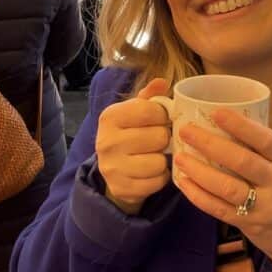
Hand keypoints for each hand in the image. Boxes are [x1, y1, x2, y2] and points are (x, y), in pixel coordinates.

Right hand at [95, 77, 170, 213]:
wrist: (113, 170)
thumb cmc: (129, 134)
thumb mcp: (135, 112)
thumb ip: (150, 97)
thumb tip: (162, 82)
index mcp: (110, 117)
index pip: (149, 110)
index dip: (163, 116)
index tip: (161, 120)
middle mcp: (106, 141)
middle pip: (158, 137)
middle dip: (164, 139)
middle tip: (158, 141)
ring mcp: (112, 168)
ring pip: (159, 162)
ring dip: (163, 160)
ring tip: (155, 156)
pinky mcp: (122, 189)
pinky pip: (157, 182)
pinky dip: (160, 177)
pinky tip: (152, 172)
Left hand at [174, 110, 271, 269]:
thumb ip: (258, 146)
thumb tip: (216, 120)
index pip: (266, 140)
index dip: (241, 126)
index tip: (216, 113)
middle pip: (243, 162)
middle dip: (210, 144)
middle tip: (186, 131)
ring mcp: (265, 207)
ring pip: (227, 187)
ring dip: (199, 171)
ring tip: (180, 157)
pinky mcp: (248, 224)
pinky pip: (218, 209)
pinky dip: (198, 195)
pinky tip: (184, 181)